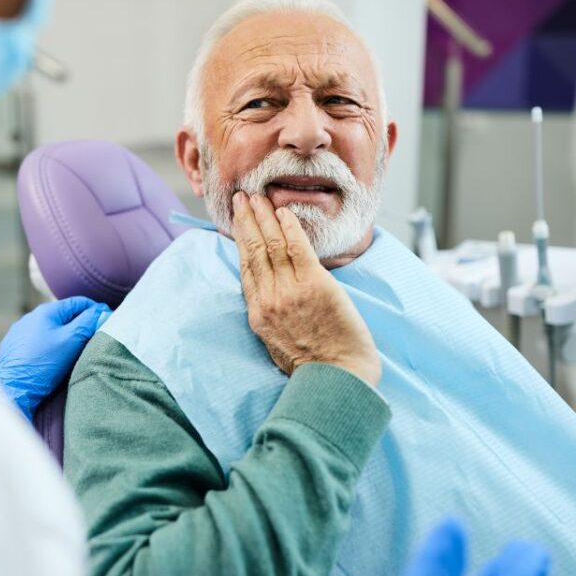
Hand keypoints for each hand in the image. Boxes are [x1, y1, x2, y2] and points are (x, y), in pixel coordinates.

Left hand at [0, 297, 111, 421]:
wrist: (14, 388)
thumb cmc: (44, 363)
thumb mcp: (71, 340)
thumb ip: (88, 322)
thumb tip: (102, 311)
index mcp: (46, 311)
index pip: (79, 302)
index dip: (96, 310)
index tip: (107, 321)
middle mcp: (30, 317)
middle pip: (64, 315)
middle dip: (80, 324)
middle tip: (93, 338)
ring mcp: (20, 331)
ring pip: (50, 328)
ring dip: (64, 335)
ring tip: (73, 350)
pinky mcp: (14, 346)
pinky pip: (37, 340)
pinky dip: (49, 345)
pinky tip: (52, 357)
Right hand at [231, 191, 380, 384]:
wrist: (337, 377)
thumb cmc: (314, 366)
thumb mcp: (276, 343)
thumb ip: (270, 315)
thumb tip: (269, 295)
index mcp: (258, 314)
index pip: (246, 269)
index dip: (240, 241)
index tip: (237, 222)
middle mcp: (269, 300)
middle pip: (253, 251)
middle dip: (246, 221)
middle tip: (241, 198)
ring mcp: (290, 291)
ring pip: (272, 245)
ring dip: (263, 216)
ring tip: (258, 197)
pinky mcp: (314, 285)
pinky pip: (298, 248)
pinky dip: (289, 227)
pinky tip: (283, 211)